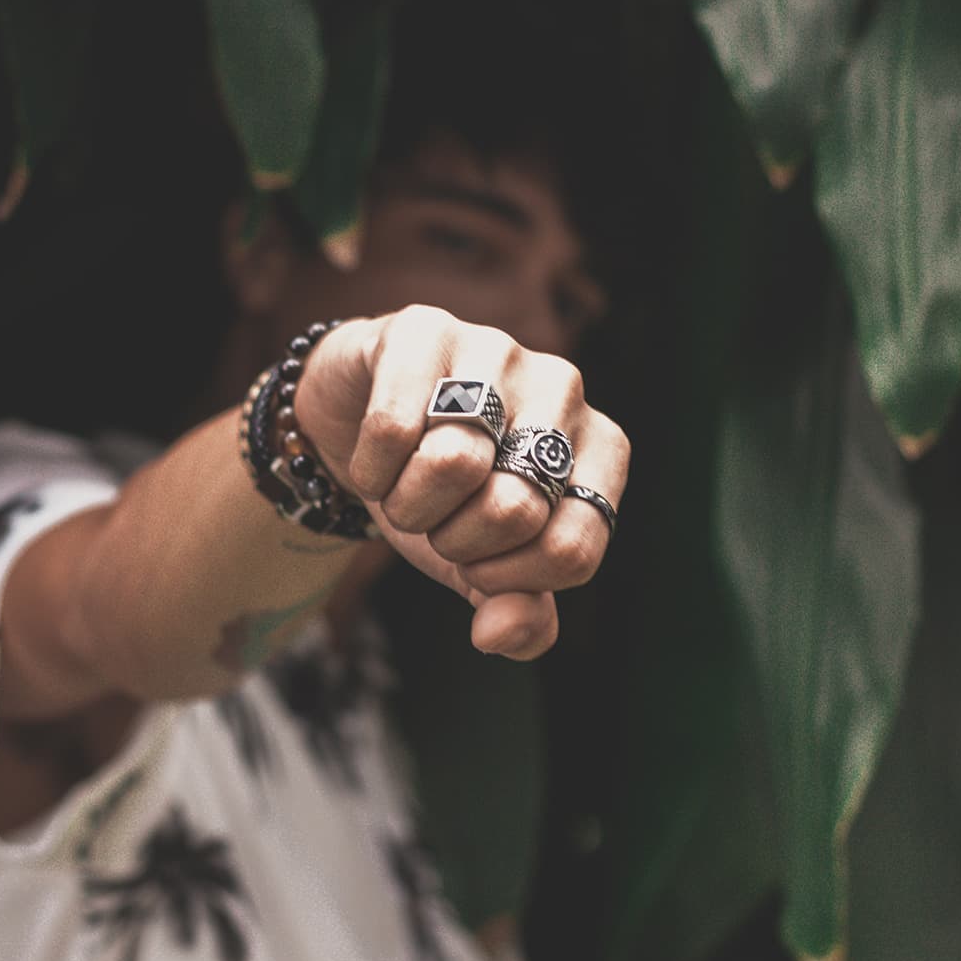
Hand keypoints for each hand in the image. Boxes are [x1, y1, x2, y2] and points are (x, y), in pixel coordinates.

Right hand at [294, 307, 628, 660]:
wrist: (361, 435)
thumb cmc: (442, 503)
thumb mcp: (482, 569)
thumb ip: (518, 616)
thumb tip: (498, 632)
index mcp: (600, 450)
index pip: (572, 551)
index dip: (506, 580)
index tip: (477, 567)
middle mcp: (564, 389)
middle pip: (514, 509)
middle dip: (453, 540)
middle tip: (435, 520)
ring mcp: (498, 349)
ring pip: (454, 464)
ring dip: (407, 505)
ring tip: (403, 489)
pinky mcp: (426, 329)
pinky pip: (393, 429)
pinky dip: (369, 469)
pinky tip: (373, 458)